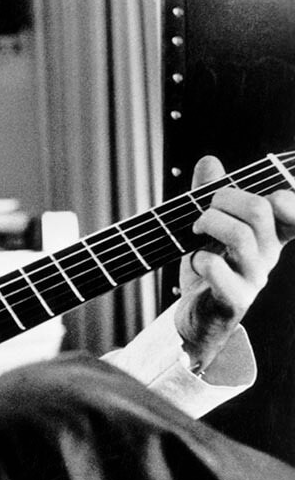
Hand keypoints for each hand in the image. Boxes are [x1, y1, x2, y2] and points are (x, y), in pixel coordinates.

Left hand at [176, 155, 294, 369]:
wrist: (196, 319)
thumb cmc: (207, 270)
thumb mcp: (207, 227)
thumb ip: (209, 193)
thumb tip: (209, 160)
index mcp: (270, 235)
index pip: (292, 206)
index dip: (278, 192)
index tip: (254, 195)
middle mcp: (268, 255)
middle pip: (259, 209)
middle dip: (223, 199)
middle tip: (204, 212)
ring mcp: (253, 279)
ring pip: (241, 236)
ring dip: (208, 223)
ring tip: (194, 231)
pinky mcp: (233, 300)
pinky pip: (219, 270)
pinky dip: (201, 259)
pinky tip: (196, 260)